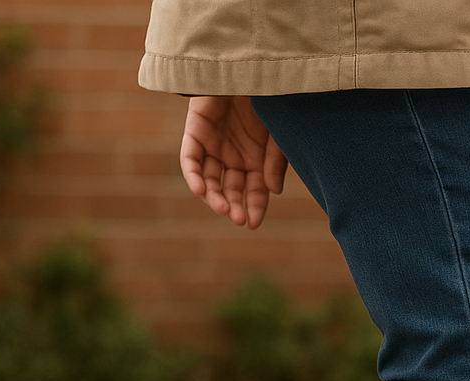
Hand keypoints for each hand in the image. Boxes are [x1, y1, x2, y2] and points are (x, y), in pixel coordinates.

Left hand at [180, 96, 288, 228]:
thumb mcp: (278, 134)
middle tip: (237, 218)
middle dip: (233, 205)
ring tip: (223, 208)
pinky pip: (191, 159)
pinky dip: (194, 175)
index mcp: (256, 159)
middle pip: (230, 189)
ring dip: (214, 196)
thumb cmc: (269, 99)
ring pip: (209, 179)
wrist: (247, 67)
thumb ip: (274, 162)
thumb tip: (273, 192)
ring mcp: (214, 145)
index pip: (254, 191)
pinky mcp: (196, 132)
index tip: (252, 223)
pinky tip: (200, 190)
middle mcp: (234, 156)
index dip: (254, 208)